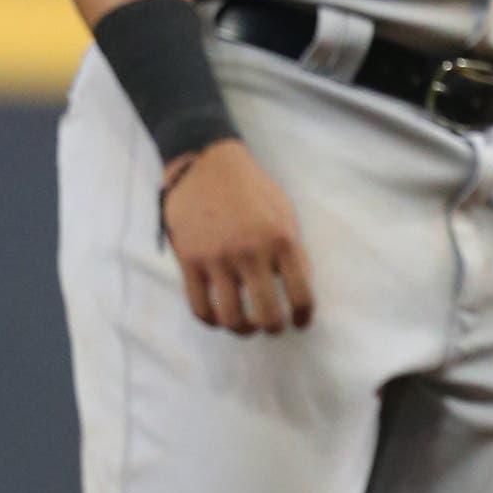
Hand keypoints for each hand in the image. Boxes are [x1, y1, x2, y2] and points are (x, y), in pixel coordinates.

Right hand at [162, 139, 315, 333]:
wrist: (207, 163)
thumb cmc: (252, 189)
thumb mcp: (284, 213)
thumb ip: (292, 251)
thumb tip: (298, 290)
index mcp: (282, 241)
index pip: (301, 295)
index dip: (303, 316)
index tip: (300, 322)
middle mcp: (251, 252)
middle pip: (267, 315)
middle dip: (272, 329)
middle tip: (271, 327)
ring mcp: (218, 258)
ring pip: (231, 318)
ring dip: (241, 329)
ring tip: (245, 326)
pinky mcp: (189, 260)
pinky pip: (200, 307)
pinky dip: (212, 320)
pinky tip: (219, 316)